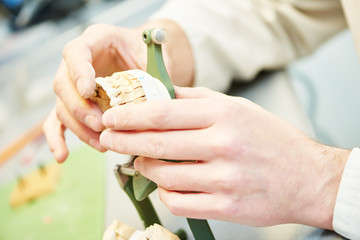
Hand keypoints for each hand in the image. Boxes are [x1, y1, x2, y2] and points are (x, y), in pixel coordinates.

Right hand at [43, 20, 193, 162]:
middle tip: (101, 124)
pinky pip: (57, 120)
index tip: (88, 90)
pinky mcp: (73, 102)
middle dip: (80, 108)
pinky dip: (58, 138)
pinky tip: (63, 155)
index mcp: (96, 39)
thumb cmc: (145, 52)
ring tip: (102, 143)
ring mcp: (72, 83)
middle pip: (62, 84)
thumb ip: (154, 70)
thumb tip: (163, 100)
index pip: (75, 52)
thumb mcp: (152, 54)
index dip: (78, 71)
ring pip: (61, 106)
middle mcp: (77, 61)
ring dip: (79, 128)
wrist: (140, 55)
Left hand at [99, 86, 348, 228]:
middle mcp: (224, 145)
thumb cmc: (271, 139)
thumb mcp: (238, 108)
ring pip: (164, 176)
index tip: (111, 118)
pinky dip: (165, 192)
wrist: (307, 177)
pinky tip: (167, 184)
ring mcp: (225, 179)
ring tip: (142, 161)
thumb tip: (160, 94)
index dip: (130, 116)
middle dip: (124, 141)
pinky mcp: (226, 207)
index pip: (163, 113)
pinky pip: (179, 202)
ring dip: (145, 168)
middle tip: (108, 139)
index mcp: (224, 115)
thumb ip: (197, 100)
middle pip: (157, 143)